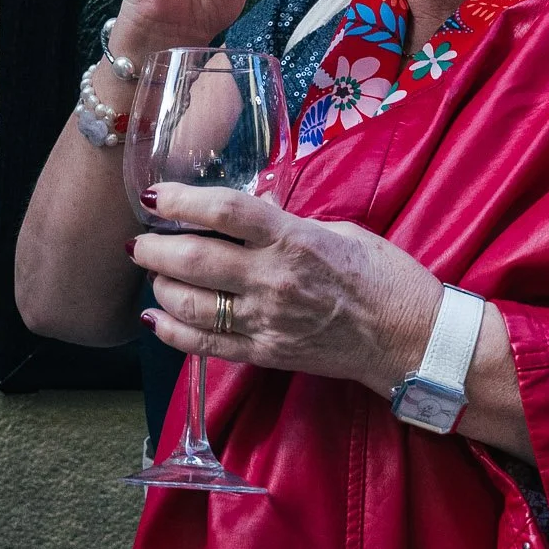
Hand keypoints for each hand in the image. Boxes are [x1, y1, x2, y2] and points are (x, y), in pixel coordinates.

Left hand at [131, 181, 441, 397]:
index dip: (181, 200)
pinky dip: (171, 333)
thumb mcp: (339, 230)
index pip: (225, 211)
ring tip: (153, 272)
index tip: (155, 195)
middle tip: (138, 240)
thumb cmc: (384, 277)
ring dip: (160, 286)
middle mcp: (274, 280)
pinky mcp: (266, 354)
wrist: (410, 338)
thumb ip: (289, 224)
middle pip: (194, 259)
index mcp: (294, 238)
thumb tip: (248, 218)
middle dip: (154, 248)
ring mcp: (267, 321)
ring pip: (190, 304)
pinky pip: (206, 346)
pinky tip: (154, 318)